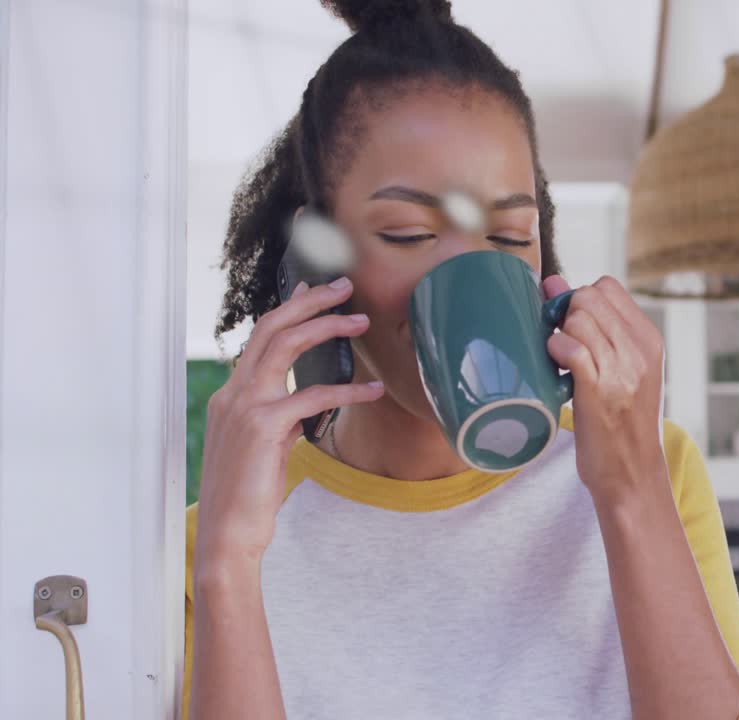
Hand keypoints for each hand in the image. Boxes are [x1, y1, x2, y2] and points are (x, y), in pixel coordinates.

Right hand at [194, 277, 383, 569]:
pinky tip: (375, 391)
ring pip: (285, 345)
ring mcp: (244, 407)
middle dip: (309, 300)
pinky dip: (348, 390)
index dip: (289, 309)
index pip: (260, 338)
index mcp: (230, 396)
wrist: (228, 535)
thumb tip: (304, 403)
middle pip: (271, 327)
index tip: (314, 288)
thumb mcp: (265, 448)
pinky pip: (312, 395)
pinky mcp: (264, 426)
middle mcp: (232, 394)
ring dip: (326, 326)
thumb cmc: (249, 496)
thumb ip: (280, 420)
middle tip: (345, 285)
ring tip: (361, 321)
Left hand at [542, 274, 667, 508]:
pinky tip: (558, 372)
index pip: (607, 286)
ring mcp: (622, 369)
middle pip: (589, 296)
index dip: (580, 298)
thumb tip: (552, 282)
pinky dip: (556, 352)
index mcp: (649, 340)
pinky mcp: (598, 390)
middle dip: (566, 315)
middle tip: (564, 348)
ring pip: (577, 317)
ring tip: (563, 364)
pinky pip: (570, 347)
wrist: (632, 474)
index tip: (572, 327)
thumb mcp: (623, 370)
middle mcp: (639, 350)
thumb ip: (595, 328)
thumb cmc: (620, 423)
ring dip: (559, 336)